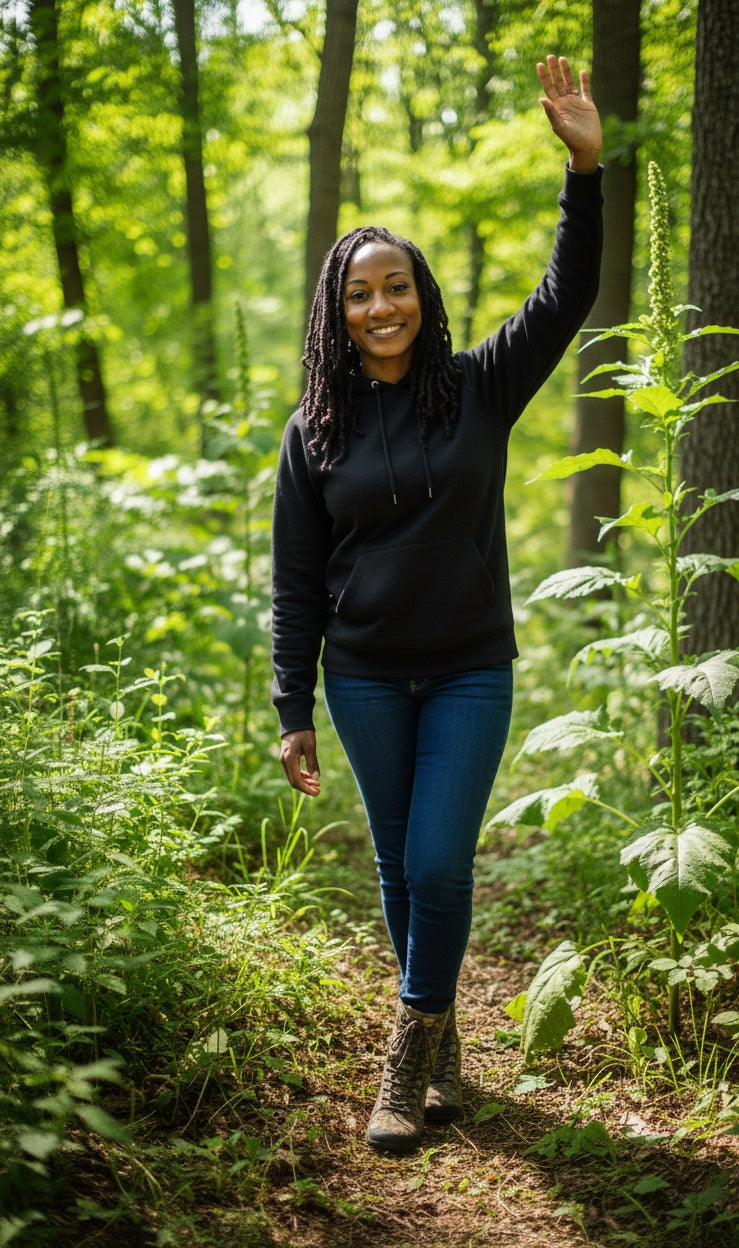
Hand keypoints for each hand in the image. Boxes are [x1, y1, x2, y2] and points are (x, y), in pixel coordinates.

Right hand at [279, 730, 320, 795]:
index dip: (306, 789)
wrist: (294, 722)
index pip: (296, 780)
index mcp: (290, 759)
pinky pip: (292, 772)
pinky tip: (309, 776)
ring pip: (293, 777)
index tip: (317, 793)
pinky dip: (301, 776)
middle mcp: (284, 761)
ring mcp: (284, 760)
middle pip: (293, 781)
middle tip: (318, 790)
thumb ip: (312, 763)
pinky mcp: (286, 758)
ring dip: (304, 782)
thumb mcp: (310, 747)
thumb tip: (316, 779)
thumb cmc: (303, 732)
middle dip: (306, 787)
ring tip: (316, 783)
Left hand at [536, 55, 601, 173]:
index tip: (539, 64)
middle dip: (554, 70)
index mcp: (557, 107)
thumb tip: (541, 99)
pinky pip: (586, 90)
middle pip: (558, 83)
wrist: (587, 148)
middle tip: (550, 56)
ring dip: (566, 72)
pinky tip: (582, 72)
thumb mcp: (560, 126)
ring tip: (562, 58)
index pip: (548, 88)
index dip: (544, 76)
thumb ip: (551, 112)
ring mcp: (576, 103)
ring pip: (570, 83)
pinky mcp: (588, 106)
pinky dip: (584, 81)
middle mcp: (565, 103)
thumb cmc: (572, 140)